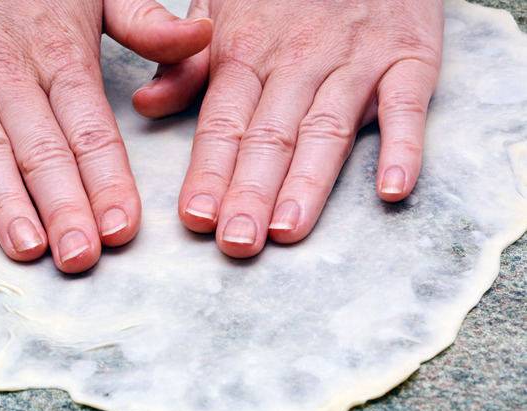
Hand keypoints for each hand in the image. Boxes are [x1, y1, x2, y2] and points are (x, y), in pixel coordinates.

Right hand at [0, 0, 211, 272]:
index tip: (124, 228)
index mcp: (63, 56)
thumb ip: (146, 24)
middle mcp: (10, 73)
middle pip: (43, 149)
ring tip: (26, 248)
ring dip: (3, 199)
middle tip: (81, 258)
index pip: (91, 130)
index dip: (108, 180)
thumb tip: (202, 40)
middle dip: (65, 207)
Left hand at [134, 0, 443, 257]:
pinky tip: (390, 189)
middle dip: (251, 193)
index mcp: (245, 53)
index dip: (208, 172)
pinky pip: (405, 106)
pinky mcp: (408, 58)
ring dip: (308, 182)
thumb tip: (146, 106)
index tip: (196, 218)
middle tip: (237, 242)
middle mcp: (297, 61)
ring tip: (288, 229)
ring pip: (326, 129)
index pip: (222, 124)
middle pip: (270, 137)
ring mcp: (354, 60)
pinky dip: (401, 147)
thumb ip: (185, 63)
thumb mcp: (220, 5)